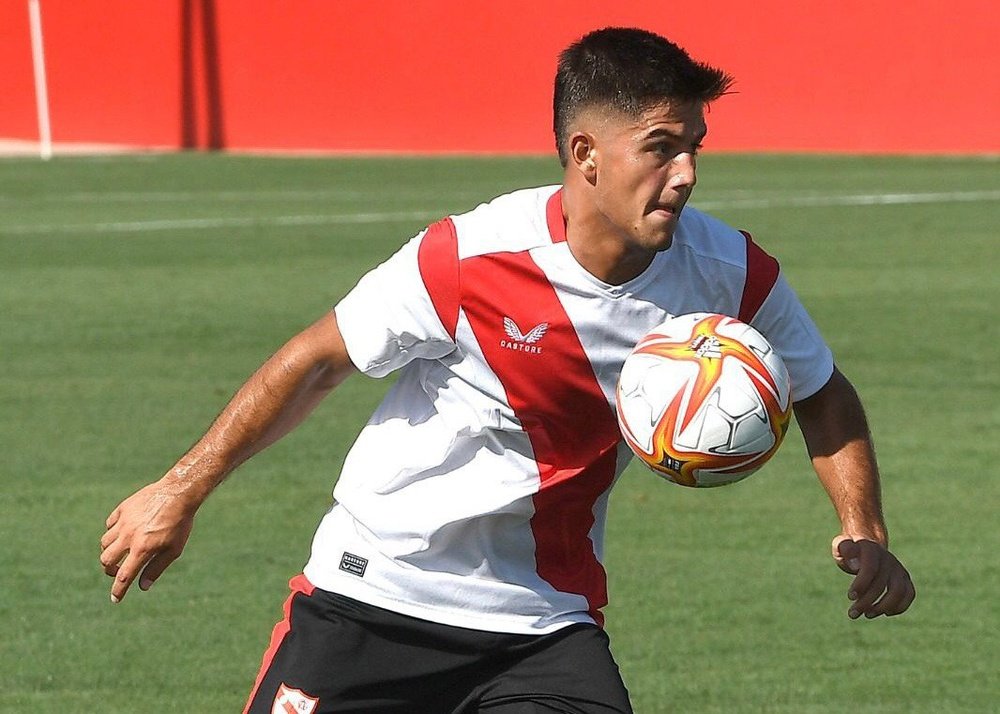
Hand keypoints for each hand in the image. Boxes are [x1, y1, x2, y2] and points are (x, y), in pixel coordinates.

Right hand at [100, 480, 196, 602]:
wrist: (179, 494)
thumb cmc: (180, 524)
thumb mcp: (174, 550)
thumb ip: (156, 568)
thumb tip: (142, 586)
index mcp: (142, 549)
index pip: (124, 576)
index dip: (118, 590)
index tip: (115, 599)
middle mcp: (129, 536)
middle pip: (106, 560)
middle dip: (110, 570)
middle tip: (118, 571)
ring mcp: (124, 522)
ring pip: (105, 543)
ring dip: (110, 551)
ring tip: (121, 552)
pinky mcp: (122, 509)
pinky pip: (109, 524)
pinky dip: (112, 532)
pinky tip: (122, 533)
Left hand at [832, 536, 914, 618]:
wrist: (865, 544)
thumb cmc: (849, 549)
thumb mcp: (841, 545)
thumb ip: (846, 550)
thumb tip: (856, 566)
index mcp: (871, 549)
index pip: (870, 568)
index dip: (861, 584)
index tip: (850, 597)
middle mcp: (888, 558)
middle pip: (881, 584)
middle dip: (866, 602)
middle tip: (852, 614)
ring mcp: (898, 568)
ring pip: (898, 591)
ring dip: (883, 607)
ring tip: (867, 614)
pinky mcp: (904, 577)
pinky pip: (909, 594)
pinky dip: (900, 606)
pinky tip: (884, 613)